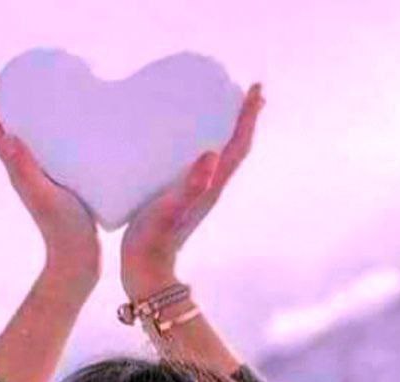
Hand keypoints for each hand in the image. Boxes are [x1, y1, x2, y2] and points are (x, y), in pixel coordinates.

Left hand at [0, 62, 100, 285]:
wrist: (77, 258)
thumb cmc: (62, 229)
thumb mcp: (44, 196)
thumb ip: (26, 170)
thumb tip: (7, 138)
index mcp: (18, 170)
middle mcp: (24, 171)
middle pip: (5, 127)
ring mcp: (40, 177)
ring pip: (24, 137)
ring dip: (19, 112)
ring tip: (24, 89)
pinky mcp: (58, 182)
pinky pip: (46, 148)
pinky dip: (45, 130)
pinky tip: (60, 125)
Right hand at [120, 82, 265, 294]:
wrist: (143, 273)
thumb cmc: (153, 243)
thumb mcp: (169, 212)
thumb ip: (190, 188)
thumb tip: (212, 156)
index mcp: (210, 187)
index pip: (237, 147)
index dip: (248, 118)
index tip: (256, 90)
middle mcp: (207, 189)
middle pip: (233, 148)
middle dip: (241, 120)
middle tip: (244, 92)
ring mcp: (193, 196)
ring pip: (216, 158)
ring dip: (222, 133)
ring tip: (216, 110)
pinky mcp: (177, 201)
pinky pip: (194, 167)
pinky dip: (197, 148)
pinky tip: (181, 145)